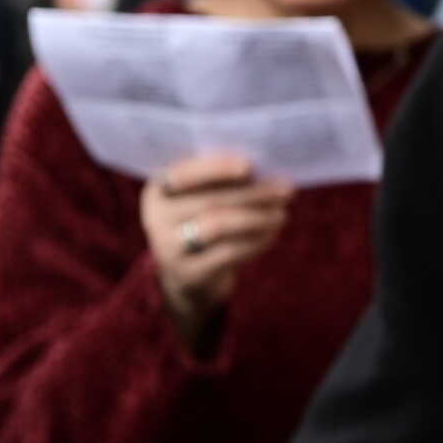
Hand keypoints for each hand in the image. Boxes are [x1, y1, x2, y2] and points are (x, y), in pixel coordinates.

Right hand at [140, 153, 292, 345]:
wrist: (189, 275)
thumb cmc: (204, 222)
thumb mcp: (202, 199)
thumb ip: (224, 181)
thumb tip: (269, 168)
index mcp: (158, 190)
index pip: (183, 174)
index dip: (216, 169)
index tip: (249, 166)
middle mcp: (155, 218)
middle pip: (210, 201)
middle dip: (254, 194)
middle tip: (286, 190)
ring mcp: (167, 248)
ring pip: (219, 226)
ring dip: (258, 218)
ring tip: (282, 214)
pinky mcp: (187, 273)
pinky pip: (227, 253)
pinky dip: (255, 242)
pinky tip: (272, 234)